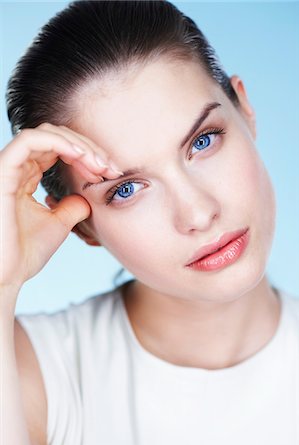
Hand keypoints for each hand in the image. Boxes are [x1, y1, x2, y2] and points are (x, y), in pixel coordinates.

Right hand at [0, 123, 120, 293]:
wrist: (6, 275)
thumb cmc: (26, 253)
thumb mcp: (60, 223)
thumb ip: (73, 205)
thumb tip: (87, 196)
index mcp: (27, 177)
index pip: (59, 150)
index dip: (87, 156)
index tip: (109, 172)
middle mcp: (17, 168)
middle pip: (56, 137)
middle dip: (88, 149)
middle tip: (109, 167)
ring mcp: (9, 168)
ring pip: (46, 133)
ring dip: (78, 145)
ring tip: (99, 164)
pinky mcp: (3, 171)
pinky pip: (30, 140)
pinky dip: (59, 142)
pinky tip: (81, 156)